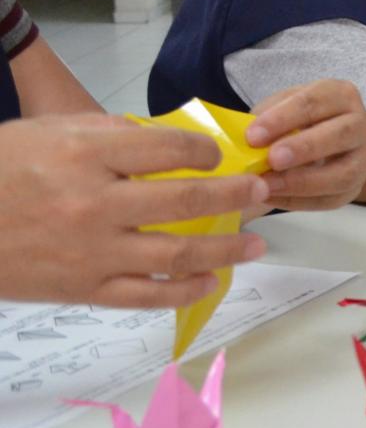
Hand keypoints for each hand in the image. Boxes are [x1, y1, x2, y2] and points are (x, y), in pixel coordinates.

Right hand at [0, 115, 268, 306]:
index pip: (169, 149)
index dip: (206, 151)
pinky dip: (186, 290)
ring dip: (226, 248)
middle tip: (259, 192)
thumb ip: (106, 133)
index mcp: (84, 155)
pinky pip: (147, 295)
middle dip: (233, 196)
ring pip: (177, 254)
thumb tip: (161, 139)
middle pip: (185, 200)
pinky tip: (211, 280)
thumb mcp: (44, 132)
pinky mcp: (83, 290)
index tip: (219, 156)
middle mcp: (94, 204)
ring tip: (256, 243)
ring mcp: (91, 252)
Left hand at [244, 80, 365, 210]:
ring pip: (344, 173)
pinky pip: (331, 199)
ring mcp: (362, 158)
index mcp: (341, 95)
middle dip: (304, 147)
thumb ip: (266, 118)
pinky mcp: (355, 187)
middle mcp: (361, 124)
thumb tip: (248, 138)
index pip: (314, 103)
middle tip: (273, 159)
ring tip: (267, 185)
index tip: (253, 136)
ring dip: (304, 181)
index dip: (283, 119)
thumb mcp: (280, 108)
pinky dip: (298, 201)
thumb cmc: (293, 120)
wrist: (313, 140)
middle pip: (340, 135)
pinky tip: (271, 197)